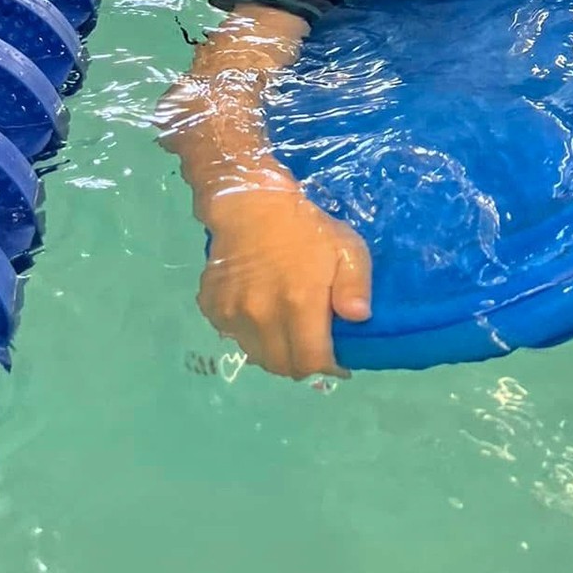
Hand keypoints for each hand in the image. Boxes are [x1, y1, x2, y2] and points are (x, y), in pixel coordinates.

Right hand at [197, 184, 371, 379]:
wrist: (250, 205)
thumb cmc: (306, 227)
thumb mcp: (346, 247)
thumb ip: (356, 285)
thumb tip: (359, 318)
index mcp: (298, 302)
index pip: (311, 362)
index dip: (328, 367)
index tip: (338, 362)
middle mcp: (261, 315)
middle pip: (283, 366)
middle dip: (302, 364)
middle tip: (314, 349)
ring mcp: (232, 314)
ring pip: (258, 356)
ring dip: (276, 352)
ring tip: (289, 333)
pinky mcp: (213, 309)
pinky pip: (236, 338)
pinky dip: (252, 336)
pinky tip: (263, 315)